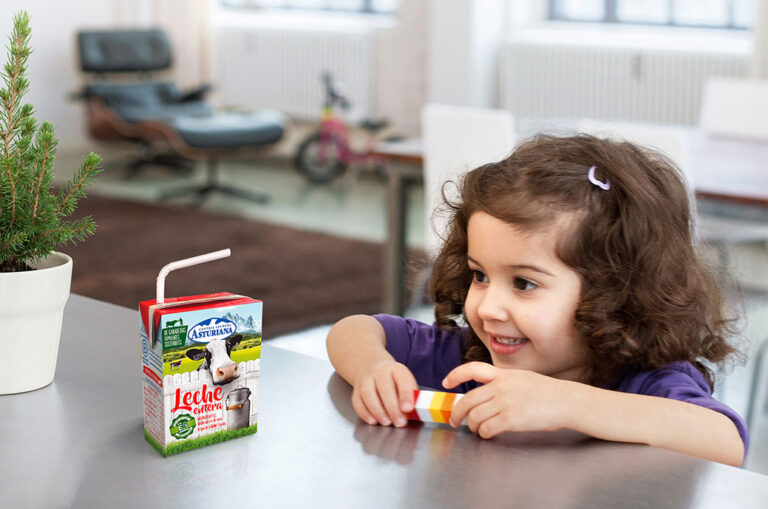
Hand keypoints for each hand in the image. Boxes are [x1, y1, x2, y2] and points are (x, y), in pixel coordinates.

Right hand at [352, 360, 417, 426]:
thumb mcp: (406, 383)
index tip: (408, 409)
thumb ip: (410, 396)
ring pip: (368, 394)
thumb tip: (414, 413)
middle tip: (399, 422)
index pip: (402, 380)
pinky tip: (373, 421)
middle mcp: (379, 371)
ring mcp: (365, 379)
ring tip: (387, 422)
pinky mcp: (356, 390)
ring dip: (378, 411)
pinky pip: (358, 401)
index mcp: (396, 369)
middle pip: (385, 388)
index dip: (405, 395)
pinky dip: (365, 413)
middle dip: (392, 408)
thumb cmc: (394, 381)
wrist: (374, 369)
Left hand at [442, 362, 574, 437]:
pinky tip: (488, 434)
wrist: (566, 401)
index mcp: (503, 375)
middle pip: (467, 399)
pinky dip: (484, 433)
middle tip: (454, 420)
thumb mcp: (522, 378)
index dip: (456, 375)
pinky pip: (487, 428)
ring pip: (474, 416)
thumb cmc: (547, 392)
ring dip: (472, 425)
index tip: (446, 383)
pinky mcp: (511, 419)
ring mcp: (505, 402)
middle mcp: (501, 387)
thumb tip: (486, 393)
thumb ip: (503, 382)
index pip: (472, 369)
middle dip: (457, 412)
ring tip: (477, 429)